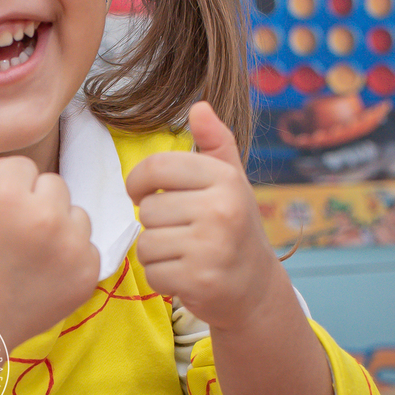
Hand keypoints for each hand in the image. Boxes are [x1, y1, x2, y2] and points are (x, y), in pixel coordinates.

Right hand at [0, 156, 100, 346]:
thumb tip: (5, 166)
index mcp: (8, 196)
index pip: (22, 166)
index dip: (5, 187)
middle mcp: (45, 217)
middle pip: (54, 184)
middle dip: (35, 200)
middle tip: (14, 231)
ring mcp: (72, 247)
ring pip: (77, 213)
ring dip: (58, 225)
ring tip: (31, 250)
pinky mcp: (88, 273)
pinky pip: (88, 245)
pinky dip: (71, 255)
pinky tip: (45, 270)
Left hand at [125, 102, 279, 330]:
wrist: (256, 288)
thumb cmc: (234, 226)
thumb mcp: (229, 180)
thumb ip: (215, 142)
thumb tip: (199, 106)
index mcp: (224, 179)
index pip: (156, 166)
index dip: (138, 180)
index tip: (142, 193)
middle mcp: (221, 209)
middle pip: (148, 210)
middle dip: (156, 224)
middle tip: (182, 232)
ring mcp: (212, 247)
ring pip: (146, 243)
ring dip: (157, 252)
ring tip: (184, 253)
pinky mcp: (200, 280)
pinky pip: (152, 273)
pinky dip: (162, 278)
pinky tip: (186, 275)